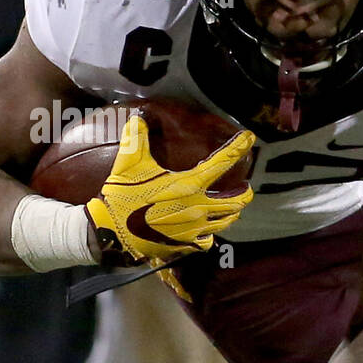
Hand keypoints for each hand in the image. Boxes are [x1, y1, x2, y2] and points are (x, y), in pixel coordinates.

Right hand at [84, 114, 253, 263]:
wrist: (112, 232)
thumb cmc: (122, 196)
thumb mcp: (128, 164)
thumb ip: (137, 138)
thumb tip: (140, 116)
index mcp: (188, 184)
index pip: (222, 162)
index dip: (238, 147)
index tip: (250, 137)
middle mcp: (198, 207)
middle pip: (237, 201)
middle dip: (245, 193)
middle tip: (245, 187)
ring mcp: (195, 229)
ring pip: (227, 221)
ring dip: (232, 212)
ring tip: (232, 207)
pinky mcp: (188, 245)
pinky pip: (209, 240)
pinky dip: (211, 233)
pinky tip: (208, 229)